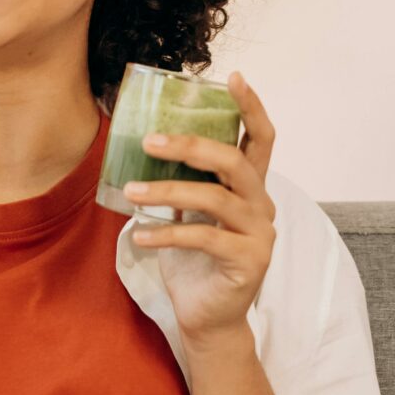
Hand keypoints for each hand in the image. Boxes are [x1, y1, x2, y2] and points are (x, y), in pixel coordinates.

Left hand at [122, 71, 277, 345]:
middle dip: (191, 144)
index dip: (251, 106)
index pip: (260, 138)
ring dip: (168, 191)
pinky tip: (139, 236)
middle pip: (234, 160)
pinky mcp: (249, 262)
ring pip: (216, 198)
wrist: (207, 317)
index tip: (234, 77)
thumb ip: (184, 179)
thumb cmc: (193, 259)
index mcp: (250, 186)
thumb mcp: (187, 212)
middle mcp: (262, 205)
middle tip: (150, 140)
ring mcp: (260, 234)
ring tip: (133, 191)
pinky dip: (167, 234)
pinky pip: (204, 238)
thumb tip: (146, 140)